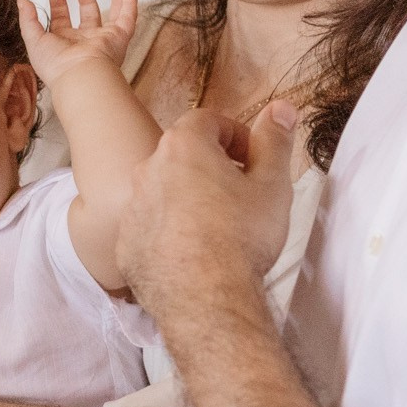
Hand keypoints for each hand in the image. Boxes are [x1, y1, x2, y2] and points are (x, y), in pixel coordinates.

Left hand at [18, 0, 136, 93]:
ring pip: (113, 16)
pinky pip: (128, 19)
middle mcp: (85, 42)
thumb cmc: (55, 65)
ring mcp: (103, 40)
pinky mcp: (118, 38)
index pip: (61, 21)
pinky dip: (130, 4)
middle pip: (88, 16)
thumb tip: (22, 2)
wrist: (80, 76)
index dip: (58, 5)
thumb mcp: (33, 39)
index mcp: (64, 44)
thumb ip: (28, 19)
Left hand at [118, 100, 298, 320]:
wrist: (206, 298)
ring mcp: (132, 209)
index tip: (252, 158)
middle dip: (211, 166)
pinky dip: (169, 233)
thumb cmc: (242, 237)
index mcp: (183, 146)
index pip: (208, 121)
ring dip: (187, 199)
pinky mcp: (125, 245)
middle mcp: (147, 170)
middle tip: (239, 192)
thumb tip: (281, 107)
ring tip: (219, 227)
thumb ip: (275, 140)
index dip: (235, 135)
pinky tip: (195, 254)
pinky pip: (150, 229)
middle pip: (182, 155)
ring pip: (163, 193)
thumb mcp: (272, 184)